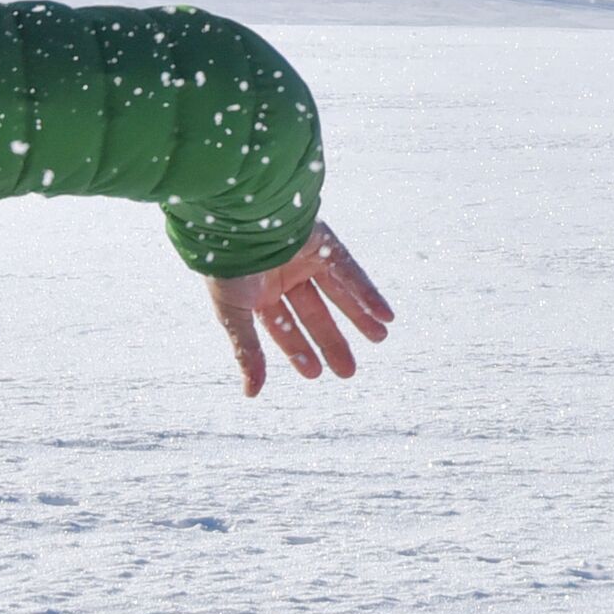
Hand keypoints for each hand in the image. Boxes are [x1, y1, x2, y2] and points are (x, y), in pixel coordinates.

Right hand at [209, 224, 394, 397]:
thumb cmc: (227, 268)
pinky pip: (351, 271)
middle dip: (331, 342)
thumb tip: (252, 393)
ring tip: (379, 338)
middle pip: (315, 314)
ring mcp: (304, 258)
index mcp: (258, 293)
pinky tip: (385, 315)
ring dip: (358, 317)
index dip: (299, 350)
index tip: (315, 373)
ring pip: (338, 294)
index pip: (284, 328)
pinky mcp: (323, 242)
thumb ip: (248, 352)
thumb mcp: (234, 315)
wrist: (235, 220)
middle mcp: (283, 275)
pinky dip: (368, 293)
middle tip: (348, 371)